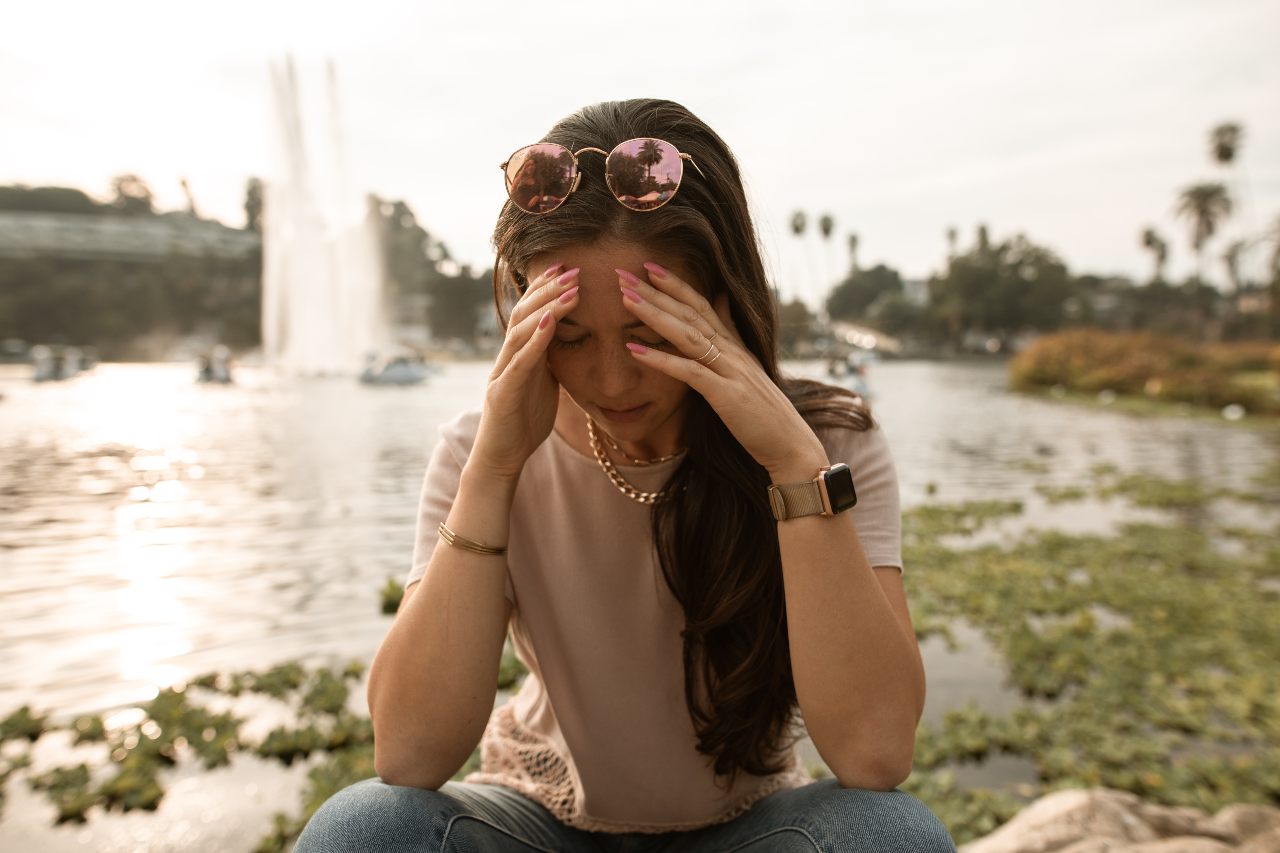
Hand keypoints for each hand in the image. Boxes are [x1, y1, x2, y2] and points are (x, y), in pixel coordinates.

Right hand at [468, 264, 581, 480]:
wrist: (501, 458)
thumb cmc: (523, 423)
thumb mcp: (544, 384)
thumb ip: (550, 361)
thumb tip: (570, 340)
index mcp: (519, 355)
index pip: (530, 313)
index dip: (546, 289)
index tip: (567, 267)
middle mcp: (507, 357)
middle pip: (524, 314)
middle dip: (548, 289)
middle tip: (572, 268)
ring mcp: (502, 373)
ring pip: (522, 331)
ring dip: (546, 307)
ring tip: (569, 289)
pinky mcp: (503, 393)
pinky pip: (520, 362)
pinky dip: (535, 340)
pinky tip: (550, 322)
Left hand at [616, 263, 826, 477]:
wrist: (790, 444)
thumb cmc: (765, 412)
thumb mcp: (748, 365)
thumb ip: (732, 331)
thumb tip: (721, 298)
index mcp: (734, 344)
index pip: (701, 305)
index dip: (676, 284)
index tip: (648, 266)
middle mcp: (732, 351)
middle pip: (689, 312)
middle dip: (656, 291)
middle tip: (623, 272)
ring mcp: (730, 370)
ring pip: (688, 334)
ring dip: (654, 315)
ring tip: (625, 298)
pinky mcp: (726, 395)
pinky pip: (689, 372)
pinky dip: (661, 360)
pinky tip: (634, 350)